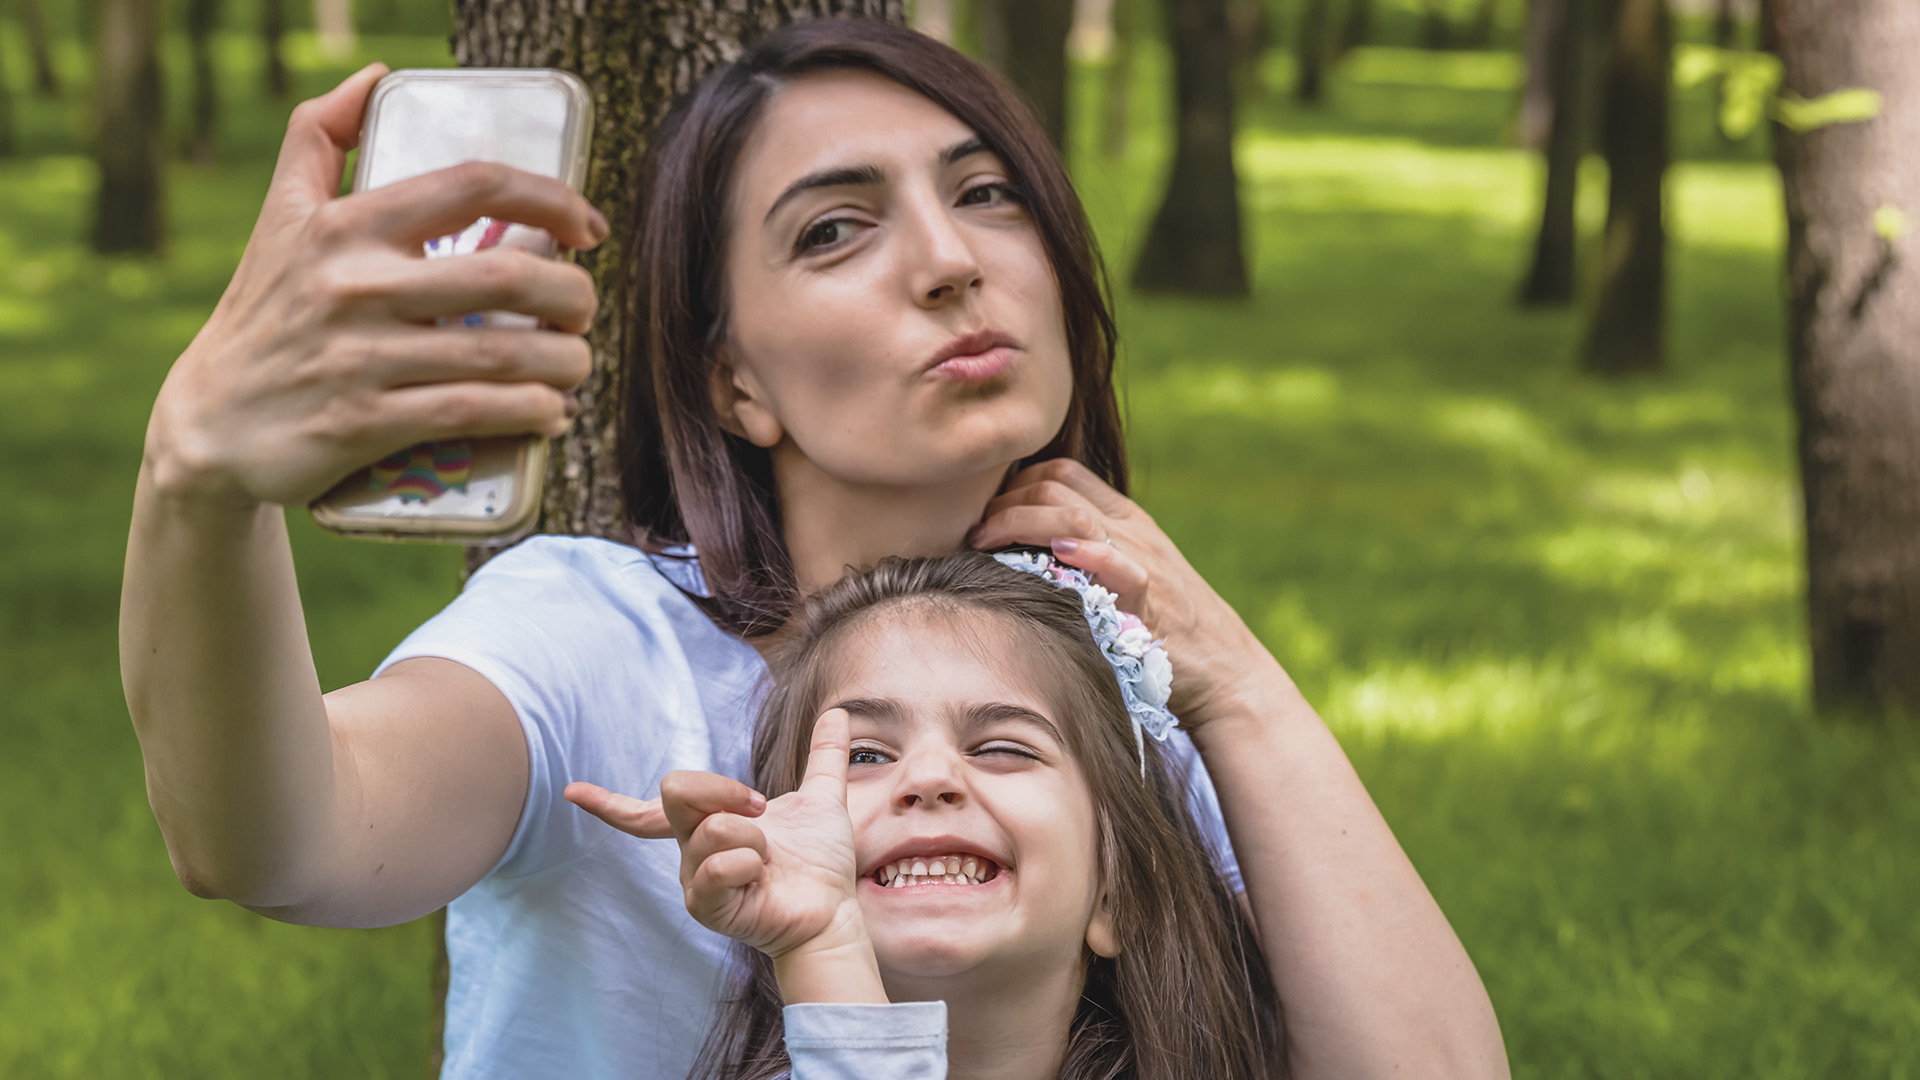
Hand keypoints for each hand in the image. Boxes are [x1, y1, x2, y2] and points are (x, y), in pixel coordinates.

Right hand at [143, 63, 611, 509]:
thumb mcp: (279, 216)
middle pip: (507, 276)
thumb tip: (377, 76)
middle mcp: (355, 284)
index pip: (472, 185)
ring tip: (577, 364)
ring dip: (566, 362)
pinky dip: (532, 414)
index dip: (550, 198)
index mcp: (346, 225)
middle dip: (573, 295)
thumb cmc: (264, 312)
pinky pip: (475, 412)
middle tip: (584, 309)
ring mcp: (361, 358)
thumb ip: (319, 135)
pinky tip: (552, 413)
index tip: (587, 227)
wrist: (208, 425)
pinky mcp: (365, 424)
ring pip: (503, 353)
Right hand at [572, 710, 867, 961]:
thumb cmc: (821, 864)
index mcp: (707, 826)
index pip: (647, 812)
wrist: (834, 909)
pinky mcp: (704, 907)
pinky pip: (720, 864)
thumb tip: (838, 712)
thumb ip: (824, 756)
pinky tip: (761, 877)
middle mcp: (691, 850)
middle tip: (761, 809)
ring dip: (754, 836)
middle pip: (675, 789)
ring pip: (711, 827)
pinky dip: (751, 862)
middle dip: (725, 788)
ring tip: (769, 859)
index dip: (608, 803)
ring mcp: (693, 879)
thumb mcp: (823, 799)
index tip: (573, 792)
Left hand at [968, 458, 1296, 725]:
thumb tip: (1015, 558)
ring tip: (984, 541)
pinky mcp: (1149, 598)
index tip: (985, 513)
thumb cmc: (1165, 630)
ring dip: (1019, 520)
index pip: (1062, 472)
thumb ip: (1083, 555)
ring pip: (1074, 514)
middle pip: (1056, 484)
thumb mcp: (1125, 575)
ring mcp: (1142, 559)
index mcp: (1124, 519)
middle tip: (973, 532)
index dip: (1016, 483)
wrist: (1224, 668)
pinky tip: (1057, 551)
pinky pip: (1117, 562)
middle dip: (1004, 501)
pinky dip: (1085, 551)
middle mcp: (1132, 530)